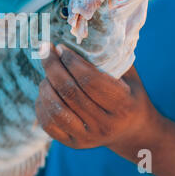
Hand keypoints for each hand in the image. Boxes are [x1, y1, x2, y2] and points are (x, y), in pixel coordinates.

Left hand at [36, 43, 161, 149]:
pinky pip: (49, 123)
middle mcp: (106, 125)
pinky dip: (41, 103)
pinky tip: (45, 90)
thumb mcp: (129, 76)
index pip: (90, 81)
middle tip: (45, 50)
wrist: (133, 132)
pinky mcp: (73, 144)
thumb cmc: (129, 95)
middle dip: (53, 67)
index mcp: (123, 106)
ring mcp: (88, 138)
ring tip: (46, 73)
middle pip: (70, 93)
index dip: (72, 61)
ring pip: (57, 109)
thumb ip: (111, 58)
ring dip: (45, 85)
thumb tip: (84, 31)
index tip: (61, 47)